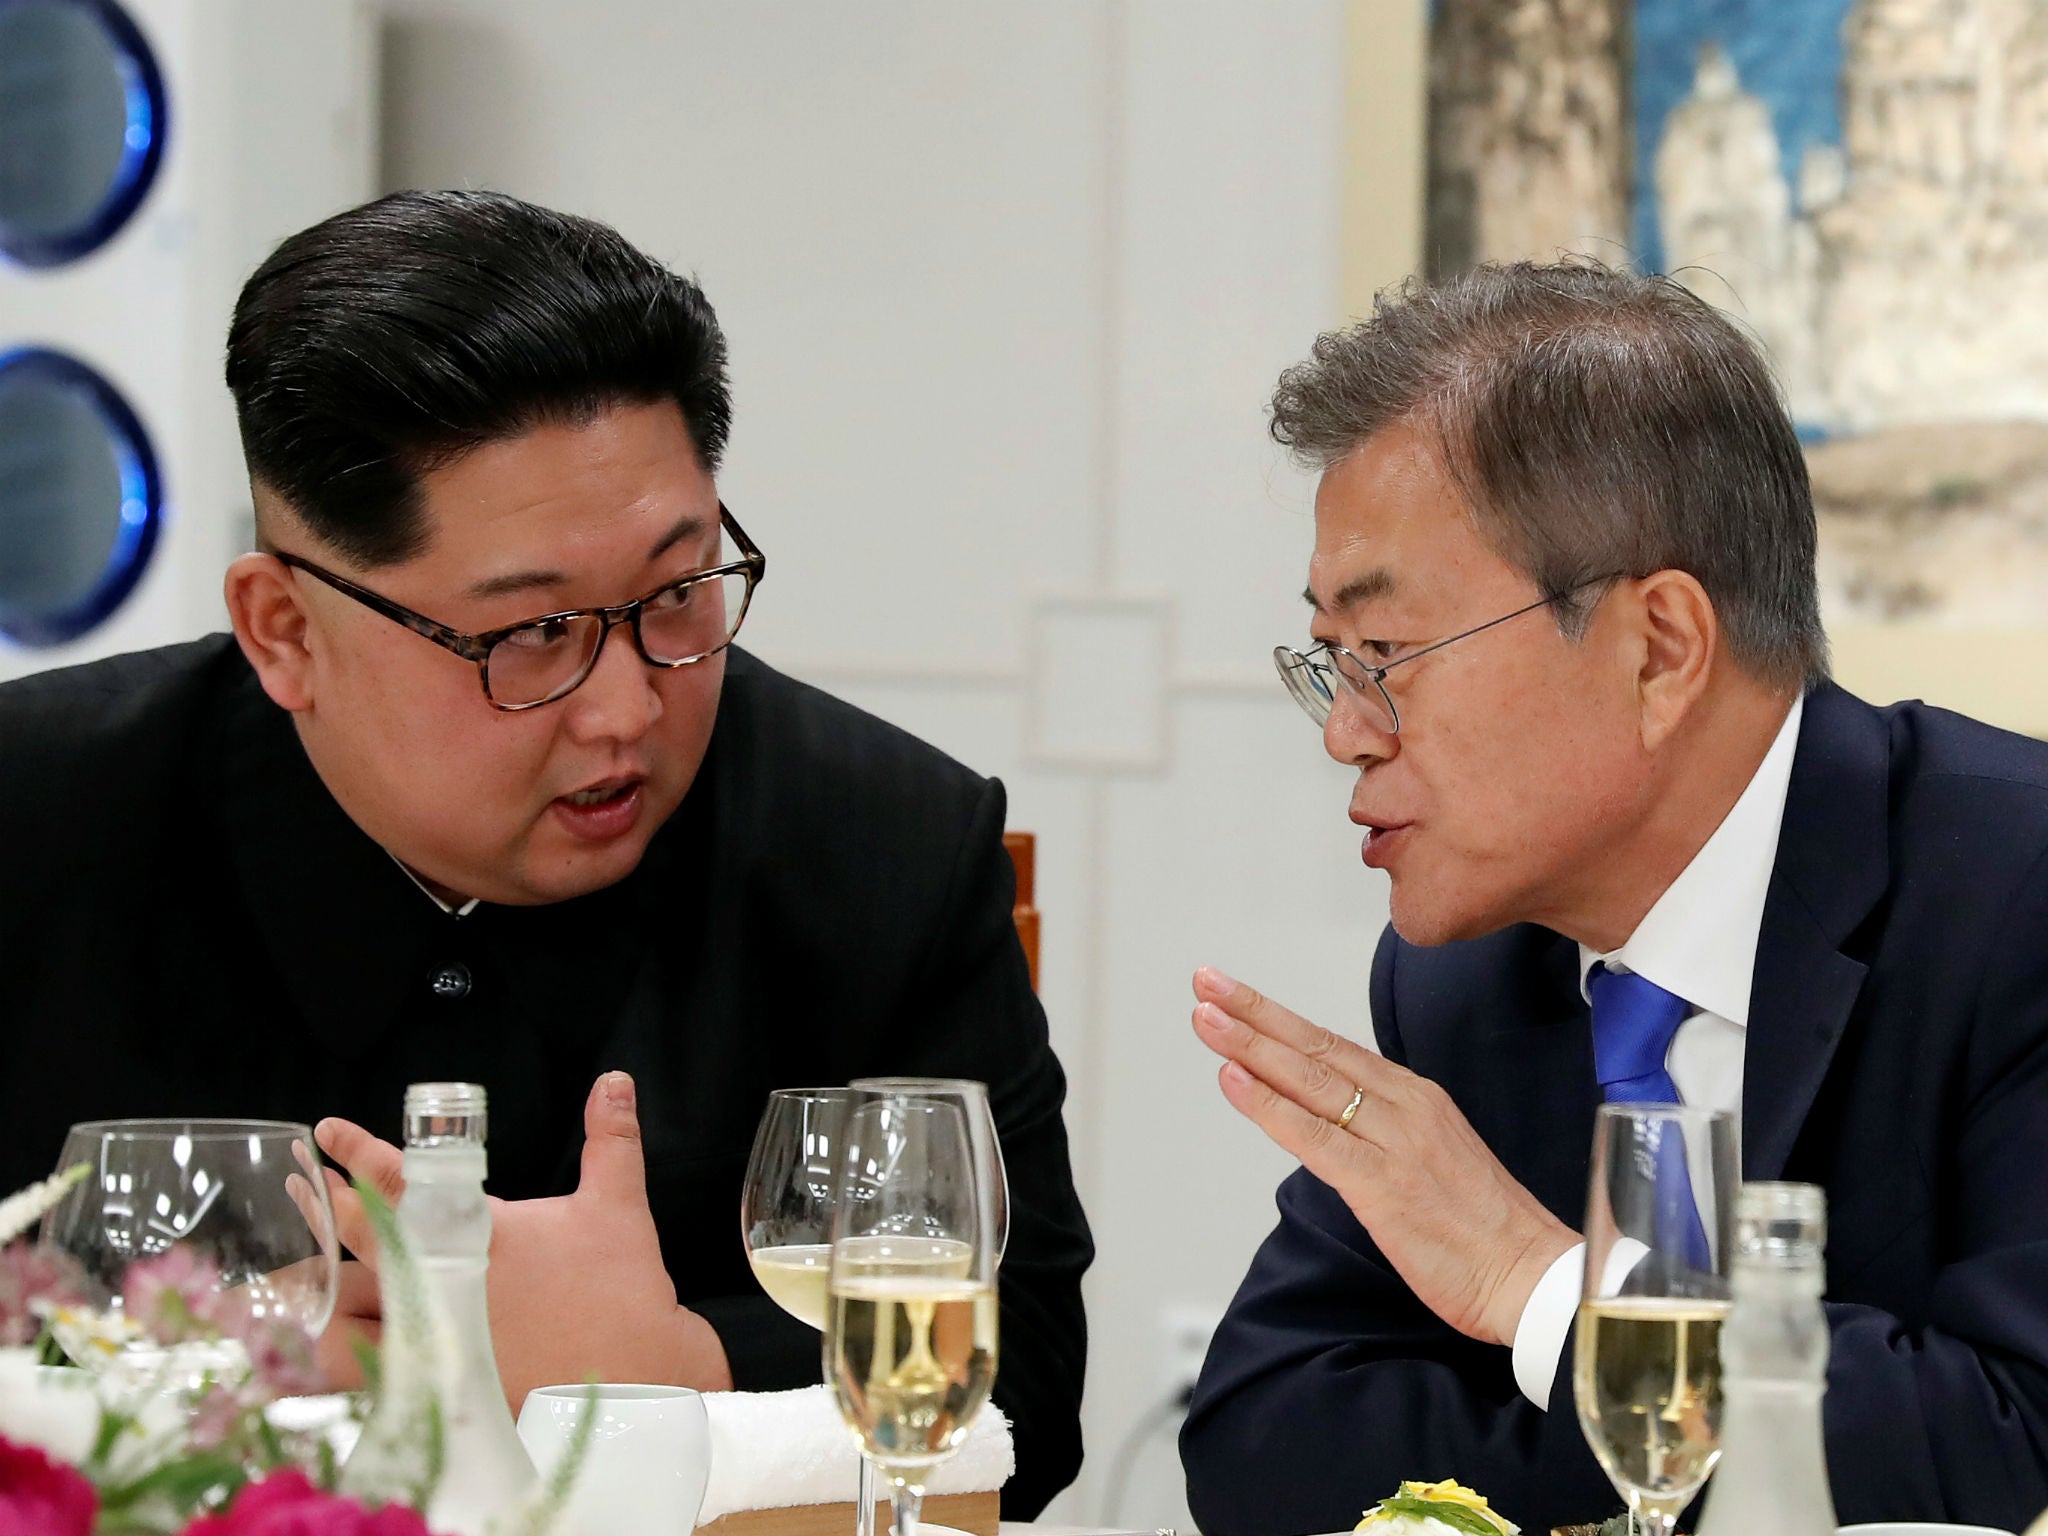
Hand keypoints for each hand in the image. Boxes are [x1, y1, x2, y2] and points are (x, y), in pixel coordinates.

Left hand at [313, 1071, 733, 1408]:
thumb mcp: (619, 1203)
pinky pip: (364, 1374)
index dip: (358, 1151)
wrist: (638, 1377)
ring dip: (325, 1287)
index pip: (403, 1180)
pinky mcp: (436, 1385)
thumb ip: (611, 1136)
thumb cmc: (625, 1289)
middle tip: (306, 1186)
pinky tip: (335, 1341)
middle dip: (326, 1207)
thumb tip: (613, 1079)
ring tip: (308, 1270)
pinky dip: (343, 1354)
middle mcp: (447, 1283)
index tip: (328, 1132)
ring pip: (347, 1314)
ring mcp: (436, 1339)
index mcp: (481, 1233)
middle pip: (360, 1239)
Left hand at [1191, 967, 1575, 1346]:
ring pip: (1309, 1082)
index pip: (1334, 1046)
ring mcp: (1393, 1143)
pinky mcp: (1382, 1186)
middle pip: (1315, 1050)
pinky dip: (1268, 1105)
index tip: (1234, 994)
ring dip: (1249, 1046)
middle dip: (1254, 1014)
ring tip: (1206, 1018)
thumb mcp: (1434, 1159)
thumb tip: (1330, 1123)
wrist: (1533, 1278)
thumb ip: (1383, 1133)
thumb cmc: (1484, 1231)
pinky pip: (1314, 1137)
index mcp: (1417, 1098)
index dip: (1279, 1019)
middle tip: (1206, 983)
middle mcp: (1405, 1107)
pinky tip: (1233, 1080)